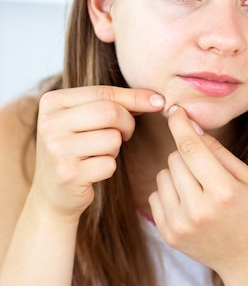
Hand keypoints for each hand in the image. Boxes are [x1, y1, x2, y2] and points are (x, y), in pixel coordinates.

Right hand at [32, 86, 164, 220]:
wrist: (52, 192)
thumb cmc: (76, 148)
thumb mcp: (85, 118)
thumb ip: (115, 103)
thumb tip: (157, 99)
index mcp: (52, 102)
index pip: (103, 92)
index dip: (135, 97)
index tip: (159, 101)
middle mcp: (50, 124)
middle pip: (110, 113)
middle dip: (127, 124)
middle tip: (125, 134)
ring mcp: (57, 150)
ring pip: (113, 139)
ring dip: (115, 148)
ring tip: (99, 153)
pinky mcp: (68, 175)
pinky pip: (109, 164)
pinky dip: (109, 167)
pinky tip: (93, 170)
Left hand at [148, 105, 247, 279]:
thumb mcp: (245, 177)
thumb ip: (217, 151)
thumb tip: (190, 127)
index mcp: (223, 192)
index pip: (191, 149)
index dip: (180, 125)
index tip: (175, 110)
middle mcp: (199, 210)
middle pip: (175, 159)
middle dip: (187, 156)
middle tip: (205, 171)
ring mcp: (181, 225)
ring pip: (162, 175)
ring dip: (177, 174)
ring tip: (198, 190)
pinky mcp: (169, 235)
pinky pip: (155, 195)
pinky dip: (169, 193)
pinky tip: (189, 205)